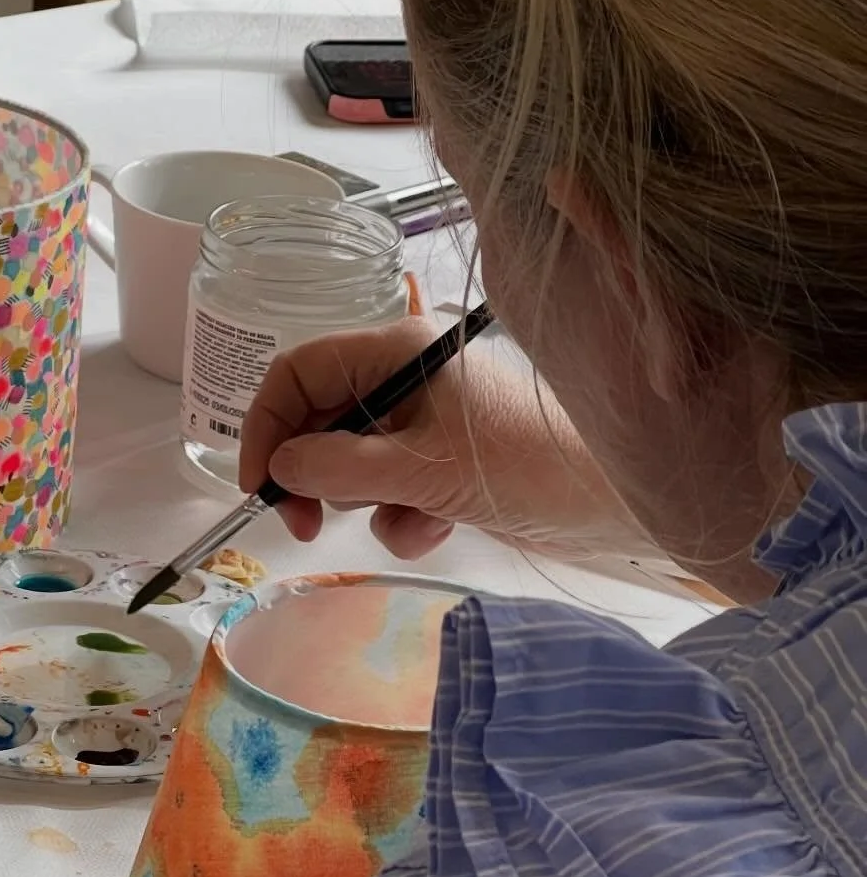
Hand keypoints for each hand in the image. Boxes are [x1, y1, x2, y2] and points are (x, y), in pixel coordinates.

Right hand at [240, 316, 649, 563]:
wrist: (617, 498)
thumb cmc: (527, 463)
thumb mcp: (421, 467)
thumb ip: (339, 466)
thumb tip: (280, 468)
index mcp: (397, 349)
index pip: (297, 372)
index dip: (266, 426)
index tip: (259, 486)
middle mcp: (405, 378)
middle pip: (319, 421)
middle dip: (314, 476)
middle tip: (309, 526)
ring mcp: (426, 423)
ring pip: (353, 465)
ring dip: (368, 504)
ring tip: (409, 517)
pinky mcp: (445, 464)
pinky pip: (391, 493)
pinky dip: (404, 519)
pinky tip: (440, 527)